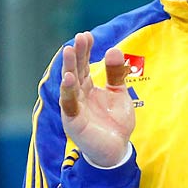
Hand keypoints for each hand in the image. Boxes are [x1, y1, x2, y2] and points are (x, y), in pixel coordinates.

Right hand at [58, 31, 134, 168]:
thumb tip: (114, 49)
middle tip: (79, 37)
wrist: (116, 151)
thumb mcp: (119, 95)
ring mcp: (74, 109)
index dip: (84, 51)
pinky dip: (68, 91)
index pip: (83, 65)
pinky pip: (69, 104)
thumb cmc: (115, 124)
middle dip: (76, 54)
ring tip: (69, 50)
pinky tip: (70, 78)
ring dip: (69, 67)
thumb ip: (116, 74)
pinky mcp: (73, 122)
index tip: (87, 35)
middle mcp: (78, 96)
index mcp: (87, 89)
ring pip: (69, 85)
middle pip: (75, 71)